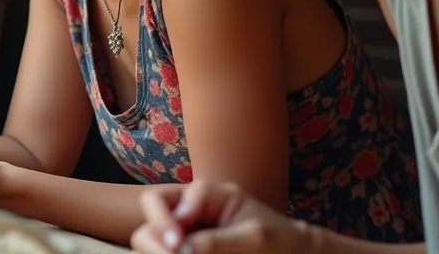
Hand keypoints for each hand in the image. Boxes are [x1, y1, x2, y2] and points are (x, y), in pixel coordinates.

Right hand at [131, 182, 319, 253]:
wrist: (293, 252)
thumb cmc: (278, 240)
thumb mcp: (253, 239)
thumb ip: (216, 242)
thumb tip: (180, 249)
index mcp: (205, 194)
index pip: (162, 201)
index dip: (163, 223)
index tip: (177, 248)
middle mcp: (188, 207)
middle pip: (149, 215)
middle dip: (154, 239)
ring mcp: (184, 227)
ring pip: (148, 236)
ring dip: (156, 249)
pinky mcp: (186, 245)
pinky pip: (163, 249)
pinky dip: (165, 253)